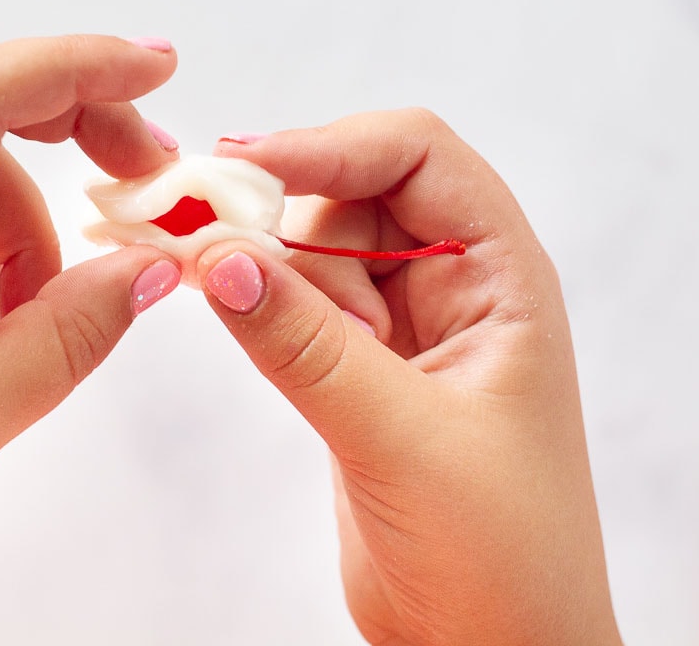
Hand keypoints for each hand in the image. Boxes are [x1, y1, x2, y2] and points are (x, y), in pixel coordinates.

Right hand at [200, 110, 621, 644]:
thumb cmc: (503, 552)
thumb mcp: (403, 438)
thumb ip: (307, 346)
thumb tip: (218, 257)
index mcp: (502, 278)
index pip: (417, 158)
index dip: (329, 146)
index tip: (240, 167)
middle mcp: (455, 287)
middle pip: (352, 194)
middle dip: (277, 204)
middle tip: (196, 228)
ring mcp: (404, 330)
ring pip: (313, 249)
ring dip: (264, 262)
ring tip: (239, 304)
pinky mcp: (359, 372)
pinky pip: (297, 307)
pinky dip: (257, 302)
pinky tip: (227, 308)